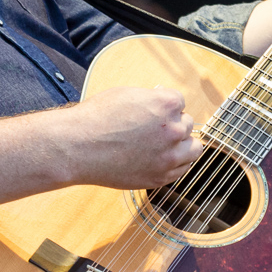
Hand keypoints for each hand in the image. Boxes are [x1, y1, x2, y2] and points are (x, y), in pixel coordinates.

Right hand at [66, 87, 200, 188]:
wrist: (78, 148)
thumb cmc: (96, 118)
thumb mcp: (126, 94)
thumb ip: (151, 98)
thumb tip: (161, 100)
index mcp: (166, 105)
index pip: (180, 102)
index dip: (164, 106)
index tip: (153, 111)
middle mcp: (172, 130)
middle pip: (187, 124)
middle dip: (172, 124)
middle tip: (152, 128)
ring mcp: (169, 156)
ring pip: (193, 149)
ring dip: (181, 144)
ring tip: (164, 144)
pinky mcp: (161, 177)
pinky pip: (182, 169)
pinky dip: (175, 163)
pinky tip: (160, 158)